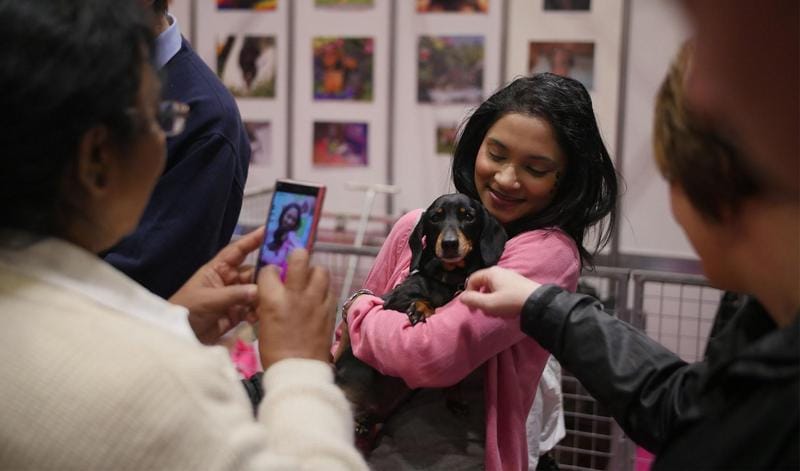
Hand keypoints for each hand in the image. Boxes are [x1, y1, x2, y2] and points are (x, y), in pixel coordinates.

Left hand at [170, 226, 264, 343]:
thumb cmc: (187, 309)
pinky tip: (258, 317)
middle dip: (265, 274)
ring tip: (270, 301)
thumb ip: (234, 294)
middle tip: (282, 276)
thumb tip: (258, 290)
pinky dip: (257, 312)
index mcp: (218, 269)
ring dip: (262, 296)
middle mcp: (229, 280)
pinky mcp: (237, 313)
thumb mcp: (208, 299)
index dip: (252, 240)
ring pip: (255, 291)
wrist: (179, 335)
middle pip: (252, 272)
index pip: (238, 251)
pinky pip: (253, 309)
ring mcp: (234, 297)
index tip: (269, 230)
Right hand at [256, 249, 335, 368]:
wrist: (299, 370)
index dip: (270, 271)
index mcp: (273, 299)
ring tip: (310, 282)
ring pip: (321, 270)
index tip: (272, 276)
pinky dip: (324, 290)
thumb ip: (269, 302)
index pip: (270, 270)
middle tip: (296, 264)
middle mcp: (296, 294)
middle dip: (297, 256)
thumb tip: (273, 290)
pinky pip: (330, 289)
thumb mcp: (263, 323)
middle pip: (300, 258)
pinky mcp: (331, 308)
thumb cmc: (274, 351)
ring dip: (314, 273)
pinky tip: (319, 297)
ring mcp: (316, 300)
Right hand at [460, 266, 540, 317]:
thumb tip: (461, 297)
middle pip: (482, 285)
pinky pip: (502, 290)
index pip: (471, 280)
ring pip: (492, 289)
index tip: (472, 307)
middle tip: (486, 311)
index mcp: (490, 273)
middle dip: (481, 299)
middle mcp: (499, 271)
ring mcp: (509, 277)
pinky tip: (506, 309)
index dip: (468, 293)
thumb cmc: (510, 302)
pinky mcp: (517, 283)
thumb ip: (472, 300)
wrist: (537, 303)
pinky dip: (499, 300)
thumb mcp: (488, 304)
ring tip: (497, 312)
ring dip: (490, 301)